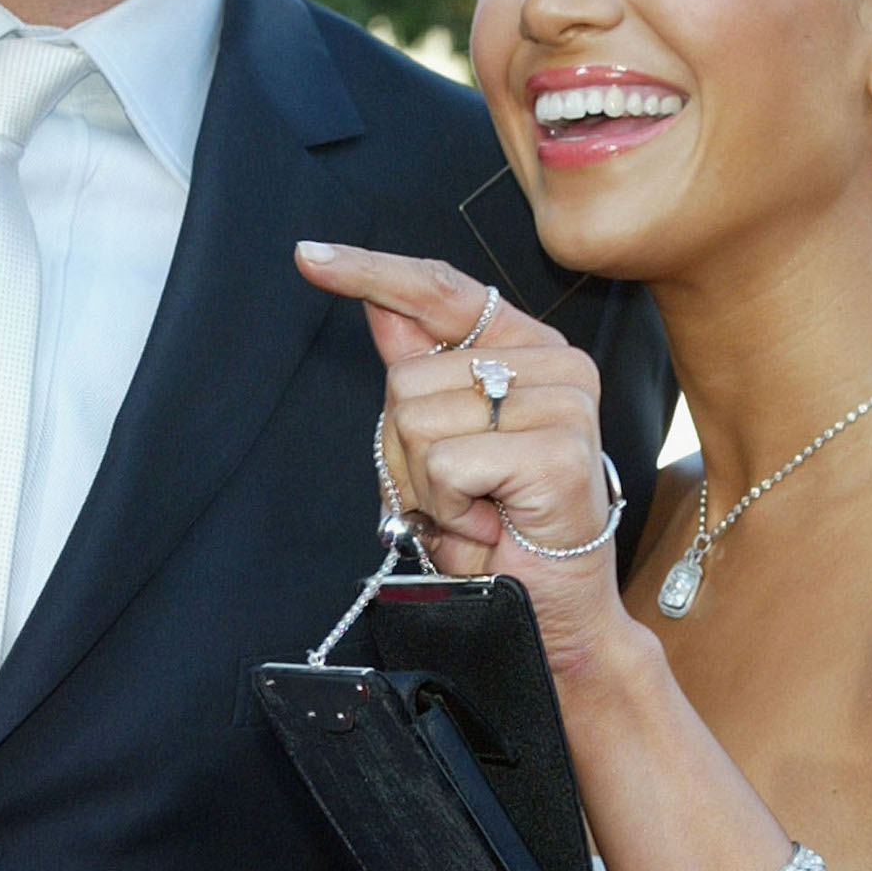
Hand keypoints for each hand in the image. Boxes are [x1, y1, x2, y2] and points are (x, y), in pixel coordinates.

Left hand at [294, 240, 627, 673]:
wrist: (550, 613)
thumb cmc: (499, 528)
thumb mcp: (441, 442)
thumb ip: (418, 369)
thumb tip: (377, 304)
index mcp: (528, 349)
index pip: (439, 290)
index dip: (370, 270)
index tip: (308, 257)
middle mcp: (555, 363)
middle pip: (406, 377)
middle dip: (404, 452)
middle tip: (456, 495)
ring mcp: (563, 402)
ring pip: (416, 421)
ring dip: (426, 487)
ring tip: (476, 512)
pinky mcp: (558, 450)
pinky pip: (445, 465)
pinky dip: (449, 510)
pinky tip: (490, 526)